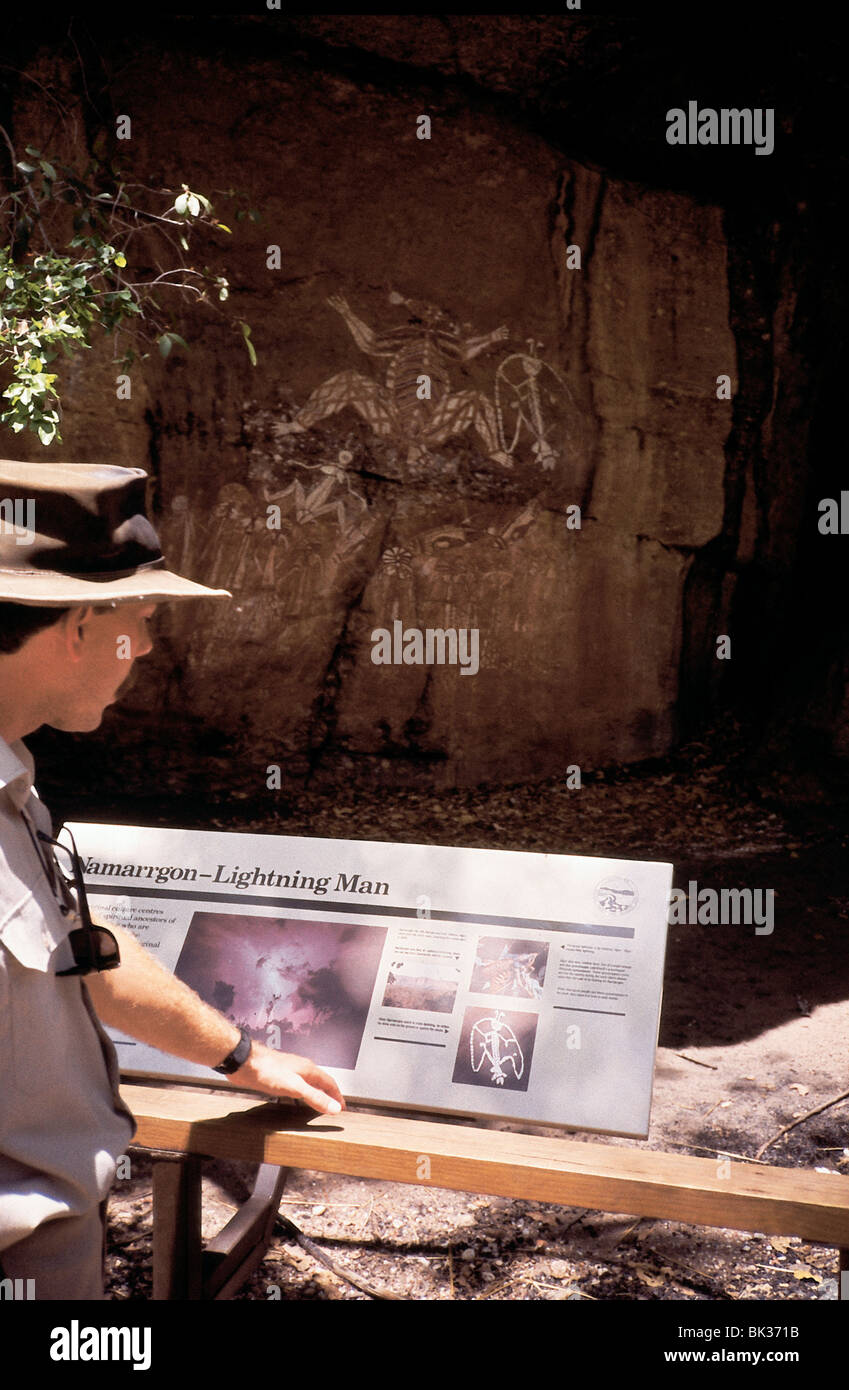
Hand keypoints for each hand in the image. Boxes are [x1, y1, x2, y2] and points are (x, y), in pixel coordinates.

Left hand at [225, 1041, 345, 1115]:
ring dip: (315, 1093)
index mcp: (309, 1069)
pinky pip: (295, 1086)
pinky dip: (301, 1094)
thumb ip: (315, 1097)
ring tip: (317, 1104)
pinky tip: (294, 1099)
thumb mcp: (295, 1088)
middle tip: (333, 1107)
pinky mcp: (278, 1076)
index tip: (342, 1107)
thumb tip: (335, 1107)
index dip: (337, 1096)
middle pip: (320, 1082)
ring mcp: (289, 1071)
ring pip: (308, 1083)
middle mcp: (301, 1068)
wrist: (245, 1062)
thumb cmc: (268, 1071)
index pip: (329, 1083)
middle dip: (328, 1094)